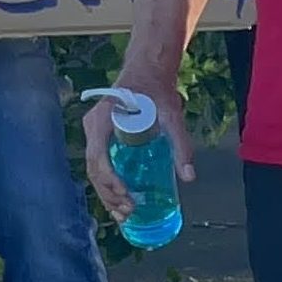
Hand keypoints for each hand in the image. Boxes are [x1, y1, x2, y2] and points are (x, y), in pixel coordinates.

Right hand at [83, 77, 196, 222]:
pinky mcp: (102, 136)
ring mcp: (95, 132)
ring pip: (95, 169)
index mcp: (102, 120)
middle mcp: (93, 127)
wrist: (149, 68)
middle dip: (109, 194)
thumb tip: (188, 176)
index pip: (97, 157)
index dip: (109, 180)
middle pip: (94, 168)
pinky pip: (100, 162)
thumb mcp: (171, 114)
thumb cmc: (156, 88)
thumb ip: (180, 143)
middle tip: (128, 210)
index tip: (125, 193)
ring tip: (124, 213)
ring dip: (107, 193)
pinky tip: (119, 199)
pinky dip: (107, 182)